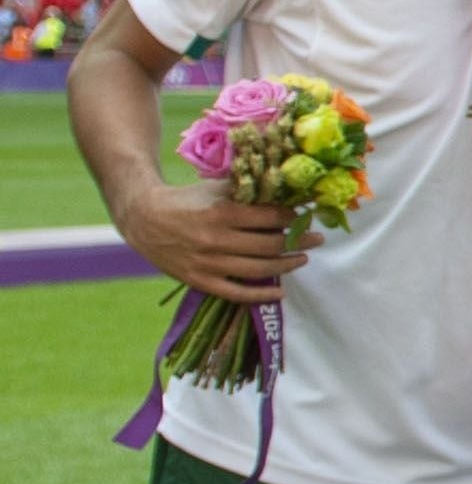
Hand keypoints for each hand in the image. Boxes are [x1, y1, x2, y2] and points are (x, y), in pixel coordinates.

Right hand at [119, 180, 303, 302]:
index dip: (293, 219)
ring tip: (302, 258)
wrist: (143, 218)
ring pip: (259, 269)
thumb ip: (246, 190)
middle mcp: (216, 239)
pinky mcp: (200, 280)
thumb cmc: (186, 200)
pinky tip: (281, 291)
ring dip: (287, 264)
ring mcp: (208, 263)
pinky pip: (237, 293)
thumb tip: (284, 190)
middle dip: (299, 241)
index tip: (306, 218)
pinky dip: (261, 294)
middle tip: (316, 239)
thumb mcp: (214, 188)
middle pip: (270, 245)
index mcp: (221, 213)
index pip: (270, 219)